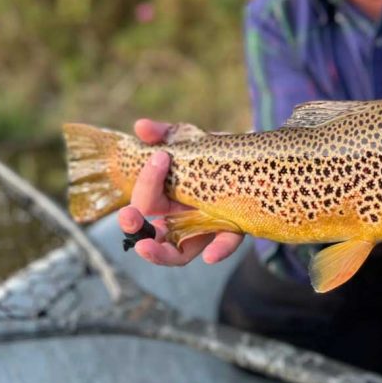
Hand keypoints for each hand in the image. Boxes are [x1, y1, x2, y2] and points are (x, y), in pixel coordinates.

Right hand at [117, 119, 244, 266]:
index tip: (160, 156)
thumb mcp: (189, 139)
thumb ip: (164, 134)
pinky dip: (218, 250)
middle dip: (134, 228)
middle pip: (152, 236)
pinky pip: (226, 243)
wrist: (252, 155)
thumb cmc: (213, 152)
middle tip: (128, 216)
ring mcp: (206, 229)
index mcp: (168, 200)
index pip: (147, 202)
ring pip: (179, 253)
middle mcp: (183, 220)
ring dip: (161, 253)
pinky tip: (210, 256)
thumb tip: (140, 126)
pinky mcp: (235, 228)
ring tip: (145, 247)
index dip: (147, 183)